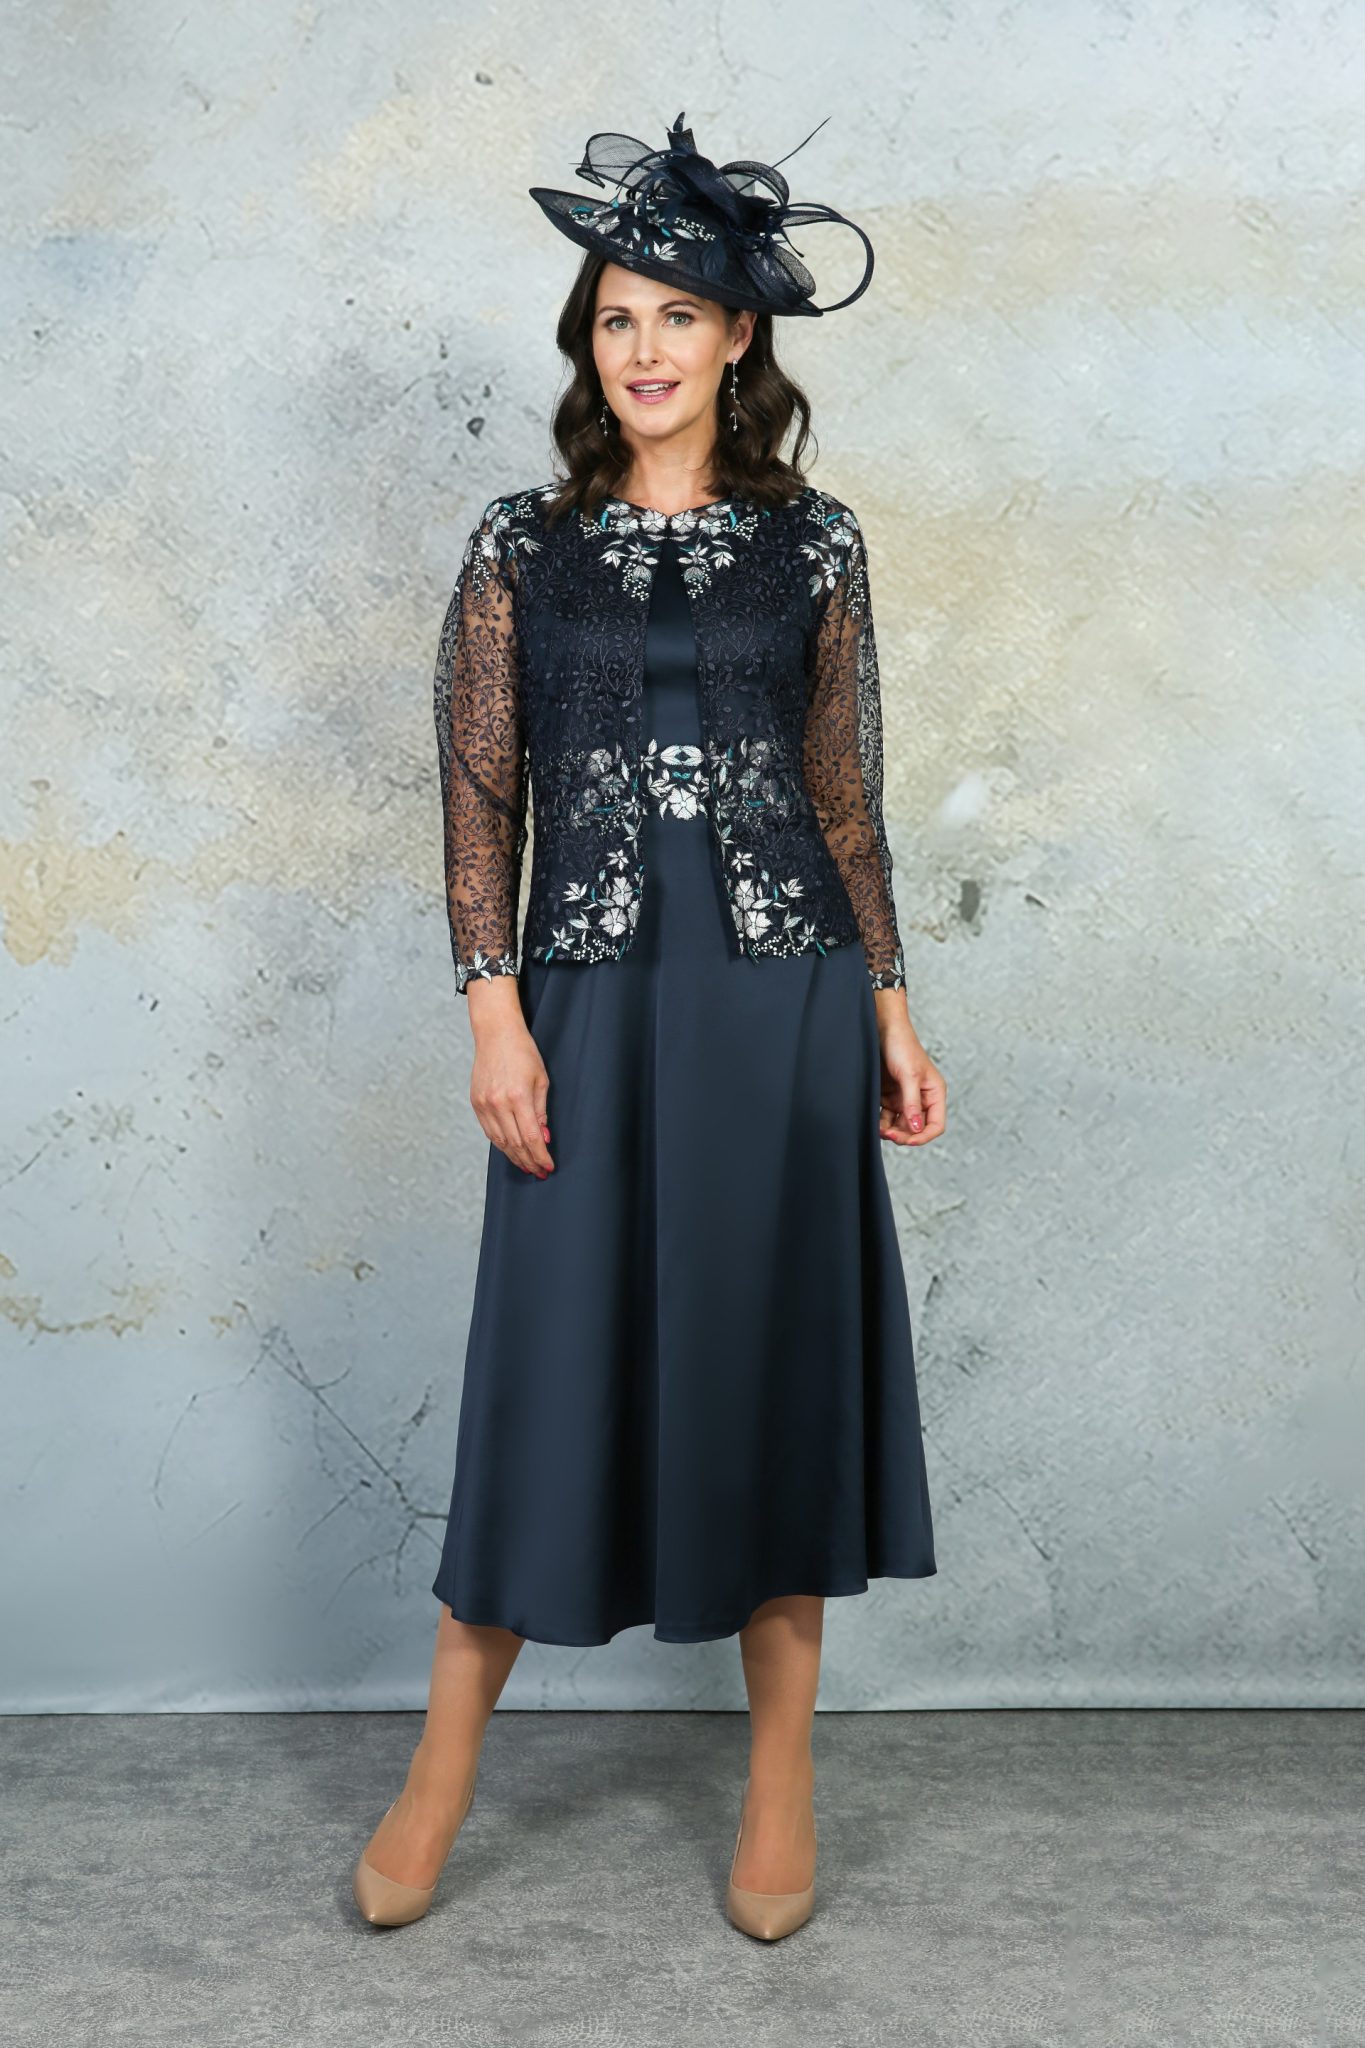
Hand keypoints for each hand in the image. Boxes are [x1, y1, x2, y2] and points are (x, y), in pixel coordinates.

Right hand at [466, 979, 553, 1177]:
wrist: (496, 1034)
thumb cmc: (523, 1052)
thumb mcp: (541, 1080)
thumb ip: (541, 1111)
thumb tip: (544, 1138)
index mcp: (518, 1097)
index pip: (531, 1137)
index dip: (541, 1156)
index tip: (548, 1167)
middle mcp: (498, 1104)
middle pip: (515, 1144)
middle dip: (529, 1161)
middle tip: (540, 1172)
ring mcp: (484, 1104)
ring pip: (500, 1141)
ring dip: (515, 1157)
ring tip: (527, 1166)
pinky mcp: (476, 1103)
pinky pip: (489, 1131)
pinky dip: (501, 1144)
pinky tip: (511, 1150)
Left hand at [874, 997, 945, 1146]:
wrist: (881, 1028)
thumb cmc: (902, 1046)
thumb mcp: (909, 1076)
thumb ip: (912, 1104)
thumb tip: (916, 1129)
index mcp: (934, 1093)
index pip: (935, 1124)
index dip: (923, 1136)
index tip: (907, 1140)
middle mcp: (921, 1098)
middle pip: (916, 1128)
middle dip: (904, 1134)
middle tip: (888, 1134)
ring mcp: (904, 1098)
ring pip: (900, 1125)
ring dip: (891, 1130)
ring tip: (879, 1127)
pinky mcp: (889, 1096)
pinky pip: (887, 1117)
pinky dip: (881, 1122)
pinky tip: (874, 1122)